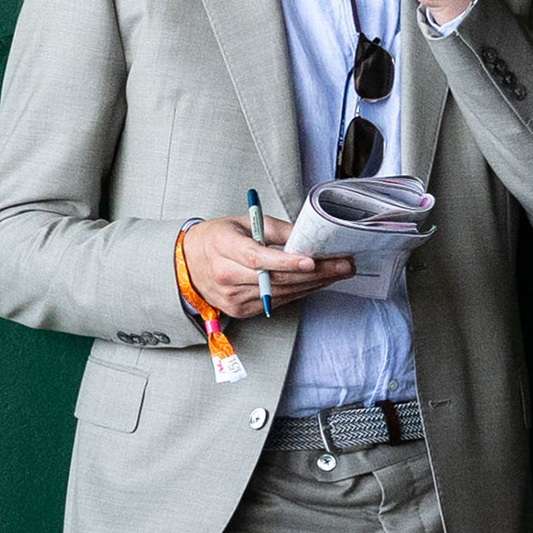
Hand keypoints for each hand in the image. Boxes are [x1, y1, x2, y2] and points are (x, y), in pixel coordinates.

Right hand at [181, 214, 350, 318]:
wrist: (188, 264)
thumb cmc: (217, 239)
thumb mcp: (243, 223)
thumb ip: (276, 230)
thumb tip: (308, 235)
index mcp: (223, 248)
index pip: (257, 258)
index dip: (286, 261)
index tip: (311, 260)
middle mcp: (226, 276)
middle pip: (276, 279)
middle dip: (315, 272)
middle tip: (343, 264)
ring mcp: (233, 297)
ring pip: (280, 293)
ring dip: (313, 283)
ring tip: (338, 272)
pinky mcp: (240, 310)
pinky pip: (276, 301)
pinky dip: (299, 292)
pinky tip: (317, 282)